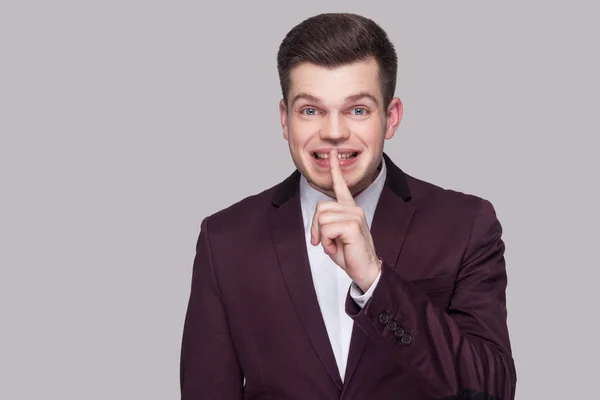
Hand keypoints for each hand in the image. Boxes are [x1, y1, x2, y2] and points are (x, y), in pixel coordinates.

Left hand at [310, 148, 381, 292]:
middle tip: (323, 242)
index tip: (332, 154)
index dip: (335, 170)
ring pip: (322, 219)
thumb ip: (325, 225)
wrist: (365, 270)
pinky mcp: (353, 225)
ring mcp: (355, 215)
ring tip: (334, 245)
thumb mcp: (332, 237)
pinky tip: (338, 248)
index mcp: (349, 210)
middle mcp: (353, 209)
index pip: (341, 186)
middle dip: (316, 228)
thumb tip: (318, 222)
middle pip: (320, 208)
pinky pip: (327, 229)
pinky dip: (327, 242)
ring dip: (322, 237)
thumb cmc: (350, 254)